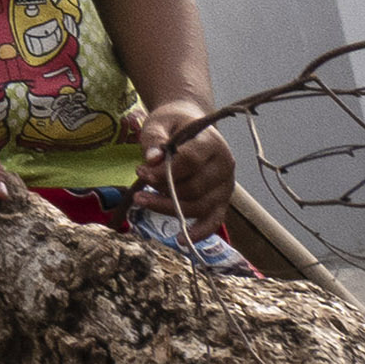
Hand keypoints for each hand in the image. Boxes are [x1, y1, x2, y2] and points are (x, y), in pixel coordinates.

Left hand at [134, 97, 232, 234]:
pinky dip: (200, 233)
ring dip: (169, 208)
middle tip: (138, 186)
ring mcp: (225, 186)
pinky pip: (214, 221)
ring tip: (142, 201)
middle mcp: (225, 166)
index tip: (140, 171)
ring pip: (199, 206)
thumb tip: (152, 160)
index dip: (164, 171)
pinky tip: (182, 241)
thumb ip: (154, 139)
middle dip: (162, 190)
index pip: (191, 161)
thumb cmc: (174, 124)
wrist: (191, 124)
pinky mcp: (222, 200)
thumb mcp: (158, 122)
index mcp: (212, 143)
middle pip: (194, 188)